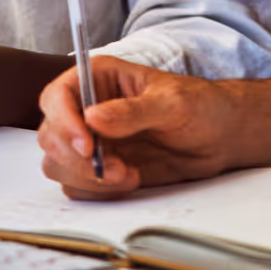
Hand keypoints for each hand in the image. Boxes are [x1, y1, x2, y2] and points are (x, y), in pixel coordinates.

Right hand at [38, 56, 248, 197]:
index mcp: (98, 79)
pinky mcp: (102, 168)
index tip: (86, 145)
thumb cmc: (199, 105)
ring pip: (59, 164)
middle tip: (113, 167)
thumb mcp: (171, 102)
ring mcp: (93, 141)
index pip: (57, 96)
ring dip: (87, 177)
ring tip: (126, 174)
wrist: (219, 136)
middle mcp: (88, 109)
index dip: (63, 121)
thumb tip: (93, 118)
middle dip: (76, 158)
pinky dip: (98, 190)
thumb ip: (132, 111)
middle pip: (51, 135)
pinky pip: (78, 186)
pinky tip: (131, 179)